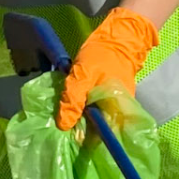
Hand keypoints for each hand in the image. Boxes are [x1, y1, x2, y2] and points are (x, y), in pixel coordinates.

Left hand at [57, 7, 158, 131]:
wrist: (119, 38)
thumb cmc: (102, 55)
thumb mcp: (83, 75)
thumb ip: (73, 100)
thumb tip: (63, 126)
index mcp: (117, 111)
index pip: (104, 137)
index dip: (87, 141)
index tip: (68, 141)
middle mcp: (119, 113)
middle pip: (100, 131)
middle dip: (80, 133)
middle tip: (59, 132)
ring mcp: (114, 106)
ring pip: (96, 122)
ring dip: (80, 122)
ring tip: (61, 123)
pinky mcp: (108, 99)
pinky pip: (95, 112)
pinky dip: (83, 112)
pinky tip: (70, 110)